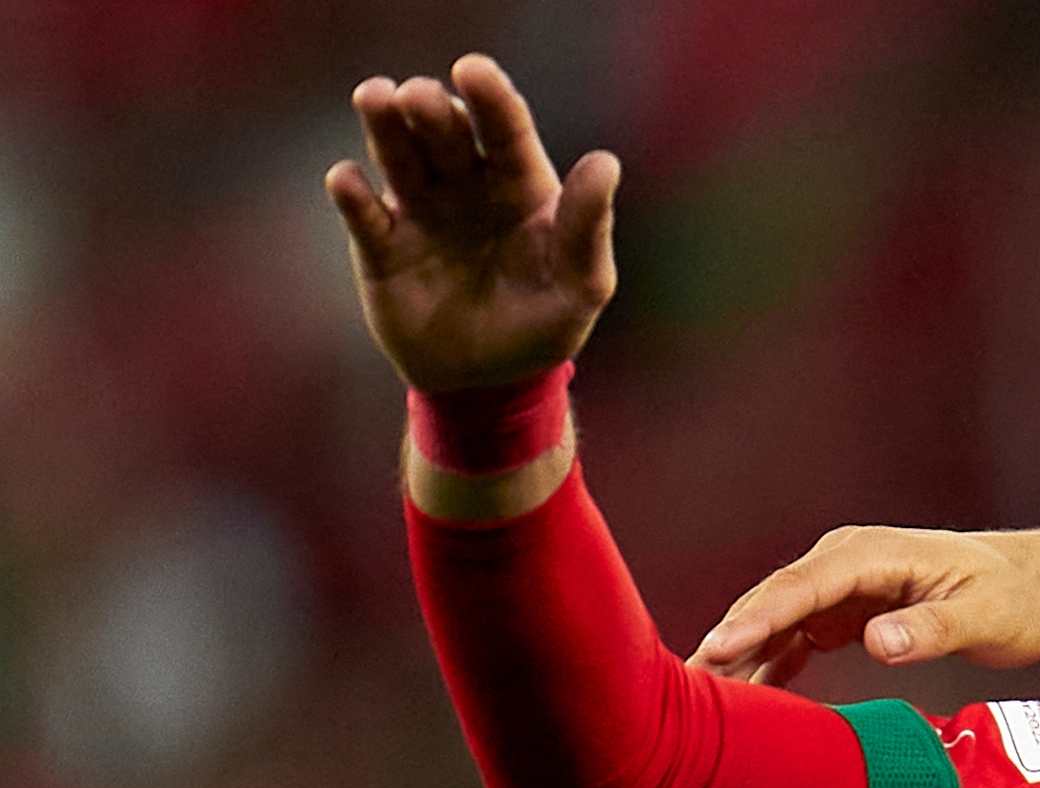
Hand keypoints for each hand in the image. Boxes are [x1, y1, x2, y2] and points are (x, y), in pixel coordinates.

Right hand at [325, 55, 617, 392]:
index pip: (504, 130)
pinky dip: (352, 193)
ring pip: (397, 154)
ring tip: (375, 97)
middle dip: (431, 109)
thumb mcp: (580, 286)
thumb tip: (605, 163)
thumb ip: (588, 229)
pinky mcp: (379, 245)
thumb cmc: (544, 328)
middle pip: (443, 132)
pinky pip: (362, 211)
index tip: (472, 70)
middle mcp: (465, 185)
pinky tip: (351, 183)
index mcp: (519, 186)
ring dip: (383, 125)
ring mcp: (419, 210)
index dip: (490, 97)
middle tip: (418, 96)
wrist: (487, 383)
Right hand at [693, 527, 1039, 687]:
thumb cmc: (1017, 600)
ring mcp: (843, 586)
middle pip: (774, 602)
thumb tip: (877, 640)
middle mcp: (849, 561)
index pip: (802, 586)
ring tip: (698, 704)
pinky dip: (767, 666)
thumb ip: (932, 628)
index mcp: (874, 554)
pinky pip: (794, 639)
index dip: (756, 618)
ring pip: (776, 622)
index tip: (719, 648)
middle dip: (728, 641)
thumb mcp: (986, 617)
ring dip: (739, 659)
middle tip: (685, 688)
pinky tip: (743, 700)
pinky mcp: (846, 611)